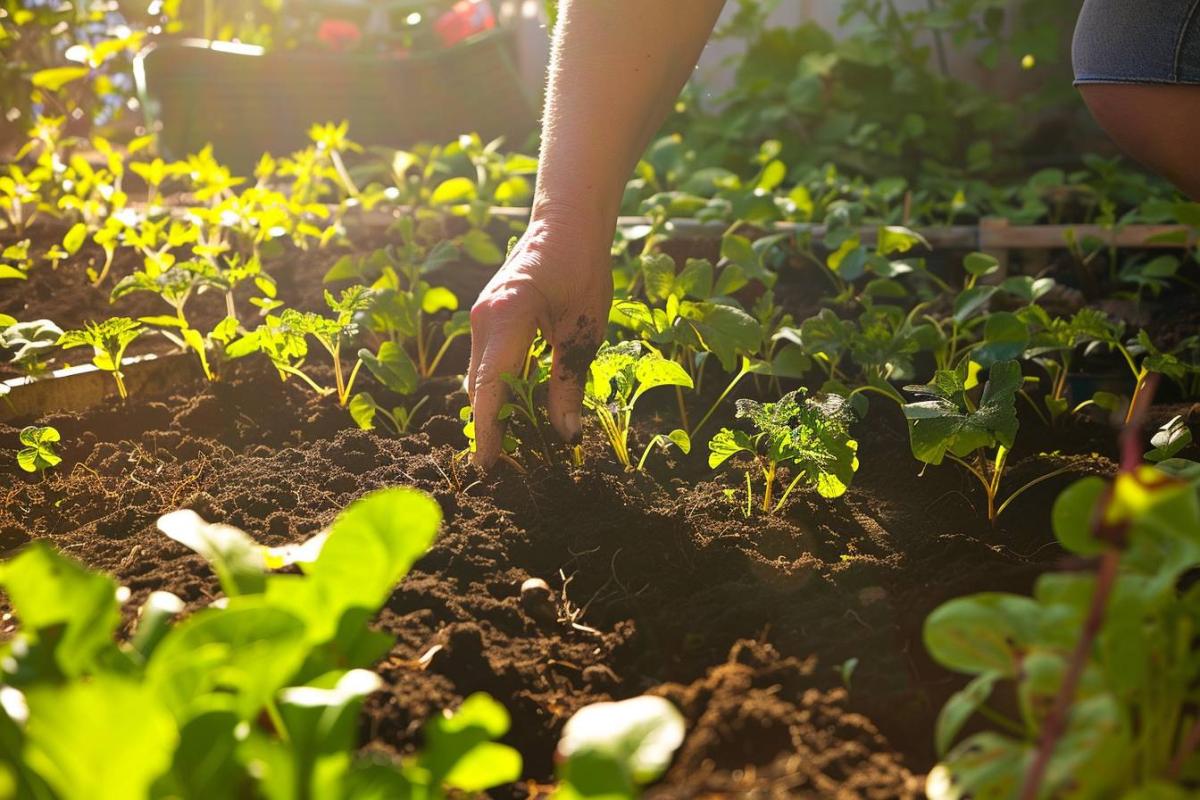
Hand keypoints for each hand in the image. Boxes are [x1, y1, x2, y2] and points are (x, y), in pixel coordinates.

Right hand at [467, 215, 612, 467]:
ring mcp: (482, 316)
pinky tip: (521, 408)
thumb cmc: (583, 267)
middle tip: (510, 466)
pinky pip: (488, 362)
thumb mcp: (584, 331)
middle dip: (493, 428)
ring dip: (498, 409)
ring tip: (517, 444)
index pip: (491, 389)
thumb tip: (565, 435)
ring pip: (482, 377)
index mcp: (507, 318)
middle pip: (481, 388)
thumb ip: (569, 383)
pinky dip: (501, 388)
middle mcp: (483, 319)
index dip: (489, 432)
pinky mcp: (488, 316)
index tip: (489, 467)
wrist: (568, 221)